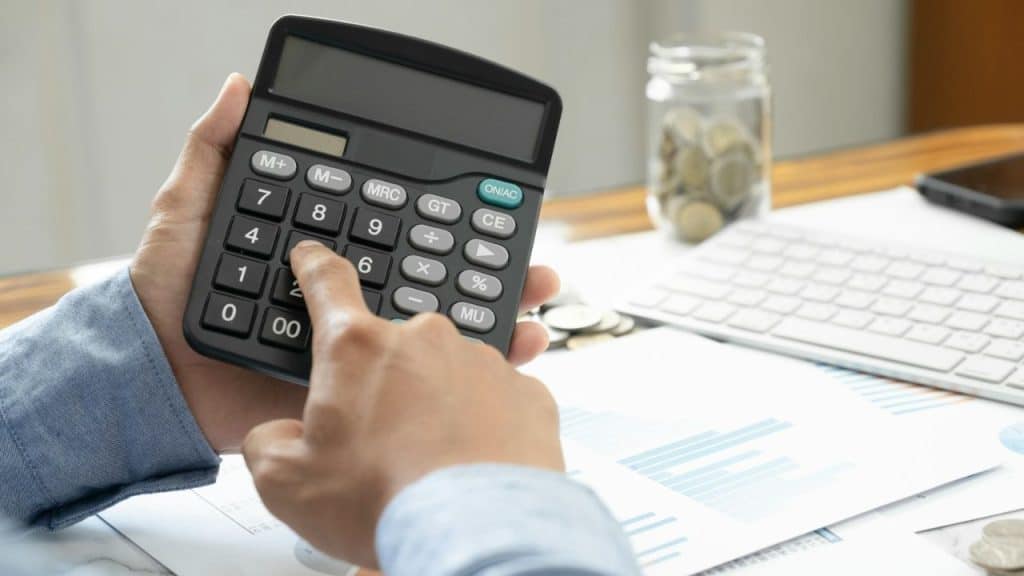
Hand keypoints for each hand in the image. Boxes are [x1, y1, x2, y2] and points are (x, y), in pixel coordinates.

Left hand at [129, 74, 559, 451]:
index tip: (486, 205)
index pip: (394, 229)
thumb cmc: (162, 296)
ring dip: (492, 314)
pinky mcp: (353, 391)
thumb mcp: (188, 212)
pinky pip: (414, 383)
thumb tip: (237, 86)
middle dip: (486, 266)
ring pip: (436, 328)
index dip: (439, 217)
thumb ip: (214, 152)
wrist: (153, 380)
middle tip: (527, 256)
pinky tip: (504, 354)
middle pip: (431, 276)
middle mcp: (348, 297)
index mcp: (322, 256)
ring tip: (532, 300)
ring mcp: (355, 345)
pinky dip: (462, 374)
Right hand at [242, 243, 563, 567]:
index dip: (315, 267)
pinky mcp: (526, 393)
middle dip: (386, 383)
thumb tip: (280, 438)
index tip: (313, 256)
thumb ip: (271, 443)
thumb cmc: (385, 501)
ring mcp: (482, 362)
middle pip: (395, 346)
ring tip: (429, 461)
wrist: (474, 531)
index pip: (328, 285)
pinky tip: (472, 462)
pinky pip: (499, 399)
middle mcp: (424, 340)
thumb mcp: (286, 482)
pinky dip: (486, 424)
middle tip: (381, 438)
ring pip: (451, 373)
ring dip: (438, 404)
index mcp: (356, 348)